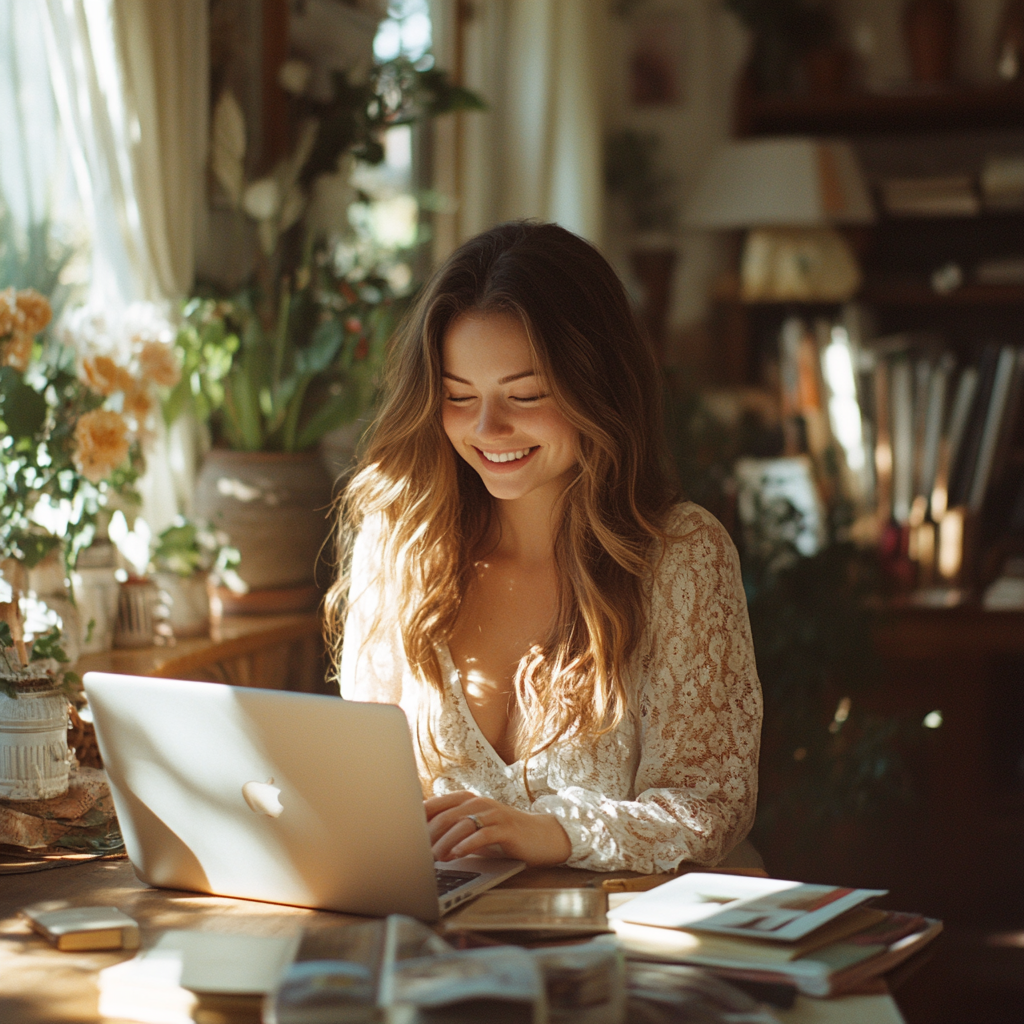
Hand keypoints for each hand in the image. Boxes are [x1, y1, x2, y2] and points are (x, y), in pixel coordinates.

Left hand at [424, 791, 571, 866]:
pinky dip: (467, 844)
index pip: (435, 805)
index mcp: (466, 800)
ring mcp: (493, 813)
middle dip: (428, 835)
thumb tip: (418, 843)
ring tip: (433, 857)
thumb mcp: (473, 830)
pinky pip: (483, 834)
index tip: (403, 836)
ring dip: (445, 841)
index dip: (417, 821)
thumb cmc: (501, 835)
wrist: (540, 836)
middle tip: (416, 852)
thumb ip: (451, 830)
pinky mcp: (506, 828)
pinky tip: (456, 854)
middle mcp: (478, 803)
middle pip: (446, 816)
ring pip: (462, 824)